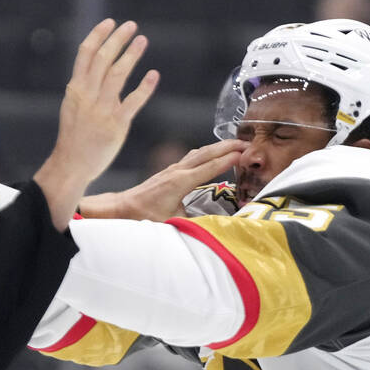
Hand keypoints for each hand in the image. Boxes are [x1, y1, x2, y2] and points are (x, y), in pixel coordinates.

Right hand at [34, 19, 158, 229]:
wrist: (72, 164)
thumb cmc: (74, 135)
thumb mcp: (73, 105)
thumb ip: (85, 85)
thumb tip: (99, 66)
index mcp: (75, 89)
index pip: (85, 54)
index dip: (98, 35)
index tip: (110, 22)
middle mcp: (87, 95)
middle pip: (103, 59)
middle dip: (117, 39)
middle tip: (131, 25)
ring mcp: (101, 110)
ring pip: (117, 74)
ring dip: (131, 55)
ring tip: (142, 40)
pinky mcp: (116, 125)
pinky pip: (132, 102)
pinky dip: (144, 87)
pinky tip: (153, 74)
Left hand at [80, 139, 244, 220]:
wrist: (122, 208)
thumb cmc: (144, 217)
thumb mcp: (171, 223)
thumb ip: (192, 222)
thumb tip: (213, 227)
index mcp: (180, 182)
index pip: (209, 167)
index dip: (228, 160)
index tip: (244, 154)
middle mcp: (178, 171)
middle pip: (207, 153)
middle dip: (228, 146)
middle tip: (248, 143)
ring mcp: (173, 169)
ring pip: (200, 152)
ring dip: (219, 146)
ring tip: (236, 144)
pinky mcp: (171, 172)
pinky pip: (194, 157)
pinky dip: (208, 152)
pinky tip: (213, 152)